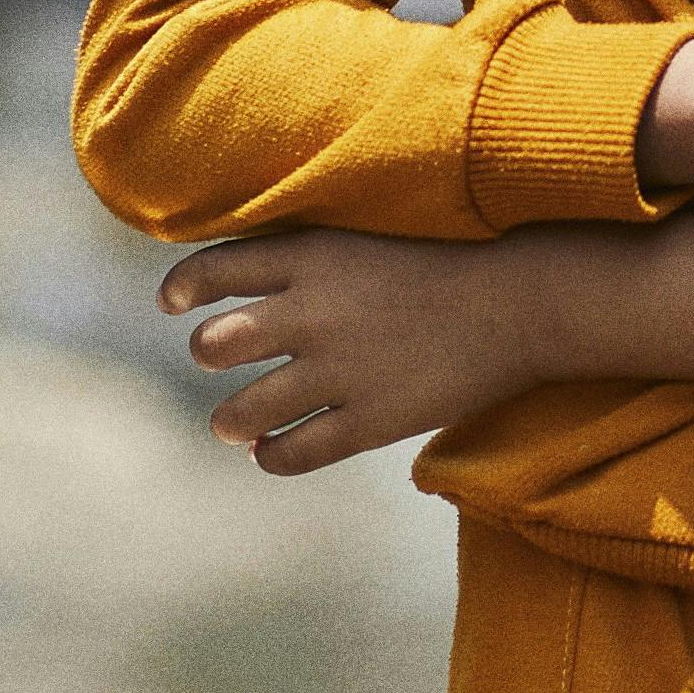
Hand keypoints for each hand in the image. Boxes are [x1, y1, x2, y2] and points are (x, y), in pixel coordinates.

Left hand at [164, 232, 550, 474]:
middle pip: (215, 344)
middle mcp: (313, 312)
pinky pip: (293, 454)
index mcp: (314, 256)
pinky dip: (272, 458)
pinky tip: (272, 453)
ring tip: (229, 426)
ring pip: (242, 411)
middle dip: (207, 354)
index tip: (172, 305)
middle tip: (213, 360)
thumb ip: (315, 258)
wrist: (521, 302)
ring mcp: (338, 371)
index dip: (182, 289)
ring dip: (228, 421)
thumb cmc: (453, 260)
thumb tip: (257, 281)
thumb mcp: (372, 234)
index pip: (214, 270)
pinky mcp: (368, 421)